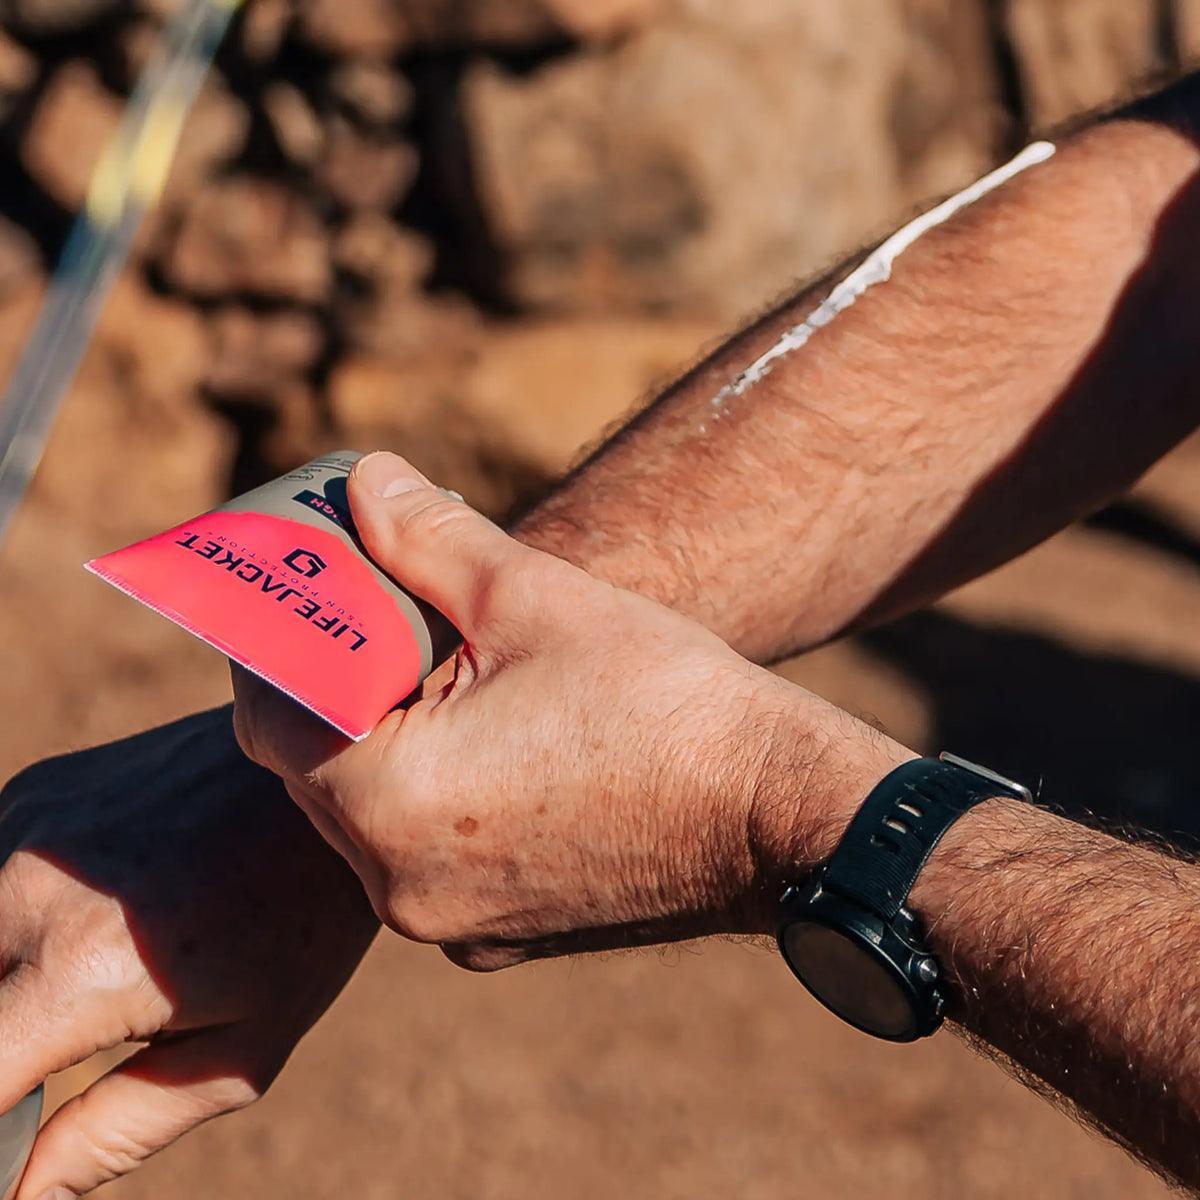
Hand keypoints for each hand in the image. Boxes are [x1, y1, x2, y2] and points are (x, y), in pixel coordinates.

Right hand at [0, 710, 377, 1197]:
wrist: (336, 775)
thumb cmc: (305, 921)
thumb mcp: (241, 1049)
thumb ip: (116, 1132)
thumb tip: (22, 1194)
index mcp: (80, 971)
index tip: (27, 1120)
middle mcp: (27, 890)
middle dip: (4, 1046)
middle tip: (65, 1059)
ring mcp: (24, 825)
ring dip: (4, 982)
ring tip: (99, 983)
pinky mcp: (37, 790)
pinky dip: (12, 921)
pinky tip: (90, 925)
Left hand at [234, 452, 906, 970]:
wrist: (778, 813)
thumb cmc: (665, 700)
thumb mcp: (536, 595)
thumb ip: (427, 537)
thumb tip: (365, 480)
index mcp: (390, 801)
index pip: (272, 719)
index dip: (276, 650)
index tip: (306, 598)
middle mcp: (401, 886)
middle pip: (314, 775)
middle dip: (333, 694)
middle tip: (376, 625)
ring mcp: (451, 925)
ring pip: (367, 823)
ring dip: (380, 750)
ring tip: (438, 682)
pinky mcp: (499, 941)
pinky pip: (422, 863)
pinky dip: (429, 804)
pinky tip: (487, 750)